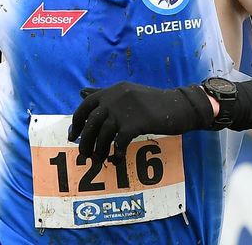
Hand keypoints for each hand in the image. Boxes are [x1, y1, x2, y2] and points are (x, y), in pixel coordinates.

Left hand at [68, 81, 213, 164]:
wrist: (178, 105)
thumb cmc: (152, 102)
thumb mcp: (127, 92)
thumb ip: (104, 93)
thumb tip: (81, 92)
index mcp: (112, 90)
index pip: (85, 105)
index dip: (77, 122)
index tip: (74, 136)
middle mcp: (115, 98)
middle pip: (91, 123)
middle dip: (85, 142)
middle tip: (85, 155)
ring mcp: (125, 110)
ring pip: (102, 135)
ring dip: (98, 151)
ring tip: (99, 161)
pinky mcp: (135, 123)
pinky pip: (119, 143)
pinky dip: (116, 154)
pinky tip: (117, 160)